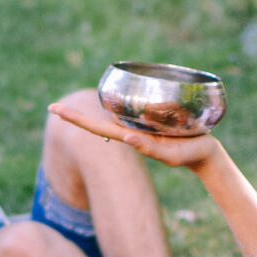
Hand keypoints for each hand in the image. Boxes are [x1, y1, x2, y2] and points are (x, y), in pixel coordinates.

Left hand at [48, 100, 223, 171]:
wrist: (205, 154)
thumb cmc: (188, 155)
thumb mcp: (169, 155)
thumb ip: (150, 148)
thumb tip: (126, 138)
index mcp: (131, 138)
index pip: (97, 127)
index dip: (75, 118)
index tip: (53, 109)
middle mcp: (130, 130)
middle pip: (98, 120)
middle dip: (75, 116)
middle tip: (51, 107)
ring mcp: (139, 126)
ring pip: (115, 113)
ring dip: (105, 109)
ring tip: (99, 108)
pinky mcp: (152, 119)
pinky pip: (135, 108)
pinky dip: (128, 102)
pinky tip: (127, 100)